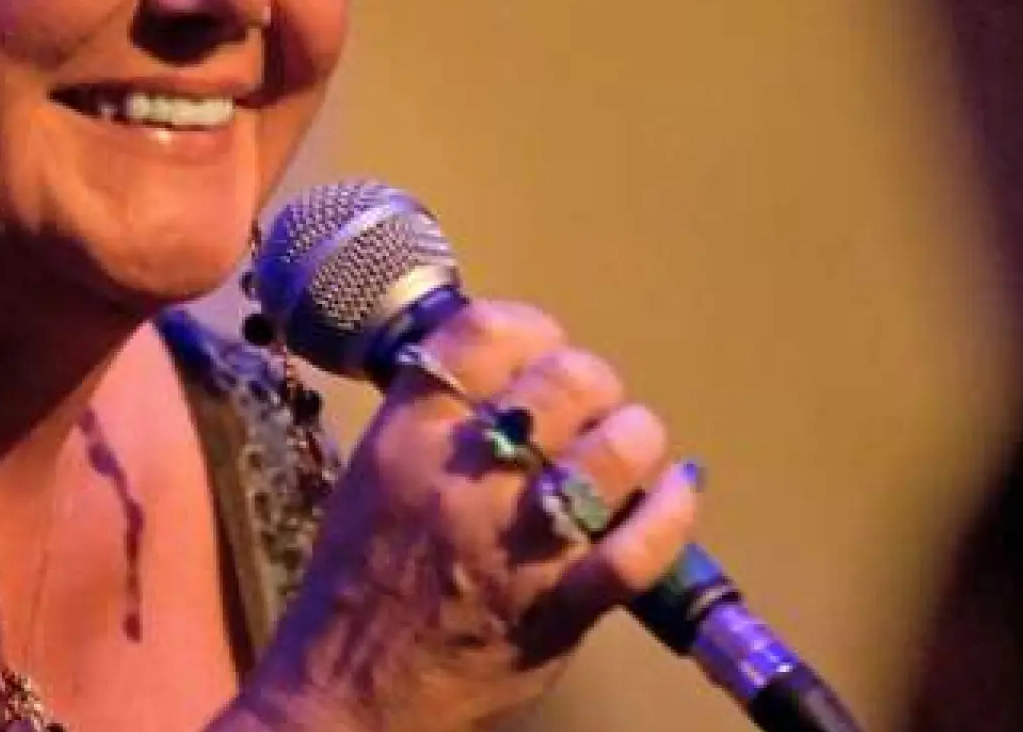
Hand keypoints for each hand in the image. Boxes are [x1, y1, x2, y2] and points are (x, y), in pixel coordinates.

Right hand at [230, 300, 700, 731]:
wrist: (346, 696)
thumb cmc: (355, 586)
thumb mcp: (369, 478)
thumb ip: (428, 423)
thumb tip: (497, 377)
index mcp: (406, 436)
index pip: (483, 333)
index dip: (532, 328)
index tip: (543, 348)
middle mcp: (463, 475)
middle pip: (565, 380)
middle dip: (594, 383)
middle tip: (592, 409)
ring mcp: (515, 542)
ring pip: (613, 450)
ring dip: (636, 438)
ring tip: (631, 451)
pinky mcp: (559, 608)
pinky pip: (637, 549)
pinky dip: (671, 513)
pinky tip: (677, 493)